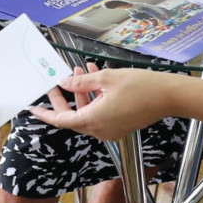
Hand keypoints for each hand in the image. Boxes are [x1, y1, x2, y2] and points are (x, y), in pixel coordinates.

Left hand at [33, 65, 171, 141]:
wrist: (168, 96)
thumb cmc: (142, 86)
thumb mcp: (106, 79)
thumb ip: (81, 83)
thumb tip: (63, 83)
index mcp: (94, 120)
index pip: (61, 120)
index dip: (45, 113)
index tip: (33, 107)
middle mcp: (100, 130)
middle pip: (72, 116)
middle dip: (64, 98)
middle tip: (57, 81)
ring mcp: (110, 130)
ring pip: (86, 113)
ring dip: (81, 94)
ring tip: (81, 71)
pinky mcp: (119, 127)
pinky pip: (99, 114)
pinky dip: (94, 99)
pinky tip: (96, 80)